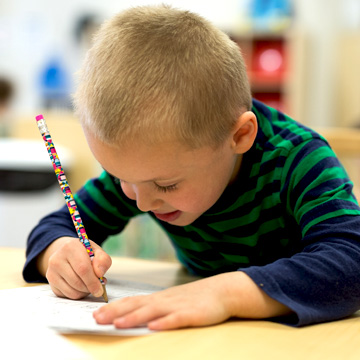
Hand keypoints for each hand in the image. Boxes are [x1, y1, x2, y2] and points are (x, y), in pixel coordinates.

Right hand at [36, 237, 111, 299]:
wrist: (67, 252)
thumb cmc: (85, 253)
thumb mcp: (97, 251)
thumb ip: (103, 260)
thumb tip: (99, 274)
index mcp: (70, 247)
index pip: (82, 268)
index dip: (93, 281)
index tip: (100, 289)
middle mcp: (57, 259)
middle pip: (77, 282)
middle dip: (90, 288)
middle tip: (97, 288)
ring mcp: (51, 272)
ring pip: (71, 291)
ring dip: (84, 292)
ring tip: (89, 284)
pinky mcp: (50, 282)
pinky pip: (67, 295)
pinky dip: (77, 294)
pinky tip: (81, 286)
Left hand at [93, 271, 290, 329]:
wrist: (222, 291)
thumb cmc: (195, 298)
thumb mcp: (173, 301)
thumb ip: (156, 307)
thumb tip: (134, 315)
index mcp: (160, 298)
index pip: (132, 301)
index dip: (114, 307)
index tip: (95, 313)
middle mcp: (166, 300)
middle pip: (137, 305)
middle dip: (116, 312)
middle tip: (97, 318)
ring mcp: (179, 306)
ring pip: (154, 311)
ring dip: (135, 317)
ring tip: (118, 323)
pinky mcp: (194, 314)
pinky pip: (178, 319)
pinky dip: (165, 322)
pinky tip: (154, 327)